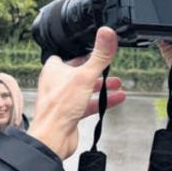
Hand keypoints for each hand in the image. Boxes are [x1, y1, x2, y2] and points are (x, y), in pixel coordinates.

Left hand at [29, 27, 126, 159]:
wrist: (53, 138)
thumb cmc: (59, 108)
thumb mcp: (85, 76)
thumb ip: (99, 56)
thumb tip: (107, 32)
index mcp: (53, 70)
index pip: (66, 56)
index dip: (81, 53)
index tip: (96, 50)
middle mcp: (55, 84)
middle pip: (78, 73)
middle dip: (96, 71)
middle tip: (111, 69)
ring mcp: (62, 100)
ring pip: (84, 89)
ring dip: (101, 86)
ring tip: (118, 84)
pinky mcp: (69, 114)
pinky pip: (87, 104)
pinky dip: (101, 101)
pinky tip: (116, 100)